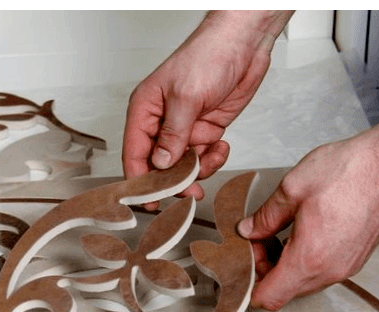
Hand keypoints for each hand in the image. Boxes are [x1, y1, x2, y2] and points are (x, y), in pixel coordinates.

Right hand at [123, 11, 291, 204]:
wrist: (244, 43)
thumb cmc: (208, 55)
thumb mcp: (186, 96)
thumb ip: (173, 134)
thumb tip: (161, 163)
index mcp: (145, 111)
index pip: (135, 154)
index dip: (140, 181)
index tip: (149, 201)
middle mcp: (161, 122)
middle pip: (159, 166)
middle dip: (175, 180)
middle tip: (191, 190)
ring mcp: (184, 128)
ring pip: (184, 165)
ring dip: (199, 169)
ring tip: (213, 155)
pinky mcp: (205, 129)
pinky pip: (204, 157)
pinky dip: (214, 158)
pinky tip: (222, 145)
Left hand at [237, 97, 378, 310]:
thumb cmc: (352, 172)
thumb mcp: (292, 190)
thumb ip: (265, 217)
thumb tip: (249, 230)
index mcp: (309, 259)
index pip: (269, 297)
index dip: (248, 285)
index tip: (241, 263)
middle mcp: (330, 270)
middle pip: (284, 290)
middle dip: (264, 268)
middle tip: (257, 239)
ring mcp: (346, 266)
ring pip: (302, 281)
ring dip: (283, 263)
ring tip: (278, 231)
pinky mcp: (355, 258)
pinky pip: (320, 271)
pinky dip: (303, 259)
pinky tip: (299, 231)